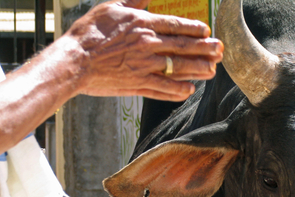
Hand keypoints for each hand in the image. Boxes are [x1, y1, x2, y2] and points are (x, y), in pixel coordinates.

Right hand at [67, 0, 223, 100]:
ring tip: (212, 71)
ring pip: (178, 69)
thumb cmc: (89, 33)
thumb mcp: (111, 8)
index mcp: (143, 24)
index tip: (207, 31)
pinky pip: (163, 89)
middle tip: (220, 51)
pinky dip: (177, 91)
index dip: (194, 29)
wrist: (74, 61)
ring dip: (198, 70)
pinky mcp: (138, 85)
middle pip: (183, 47)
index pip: (176, 25)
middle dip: (205, 49)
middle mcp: (148, 46)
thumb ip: (134, 1)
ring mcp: (145, 67)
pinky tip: (189, 90)